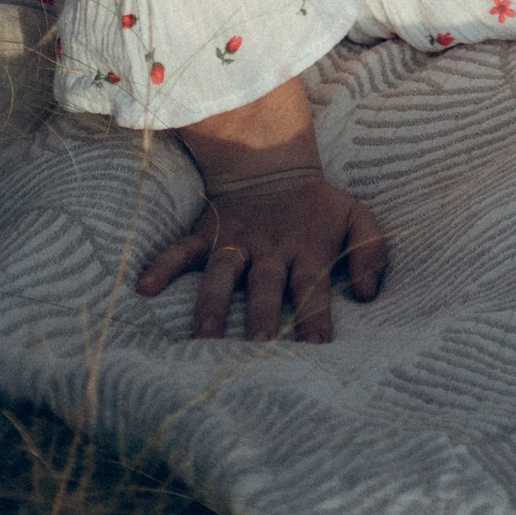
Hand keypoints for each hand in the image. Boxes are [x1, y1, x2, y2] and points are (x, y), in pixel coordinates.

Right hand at [137, 164, 388, 343]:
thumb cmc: (318, 207)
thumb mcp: (356, 217)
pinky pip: (181, 249)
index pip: (313, 285)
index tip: (317, 347)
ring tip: (202, 338)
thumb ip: (371, 252)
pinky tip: (145, 288)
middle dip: (262, 317)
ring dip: (212, 303)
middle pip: (264, 286)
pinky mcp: (208, 234)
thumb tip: (368, 294)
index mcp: (306, 249)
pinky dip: (163, 265)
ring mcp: (236, 241)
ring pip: (222, 272)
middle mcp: (269, 250)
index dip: (315, 314)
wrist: (274, 163)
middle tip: (258, 351)